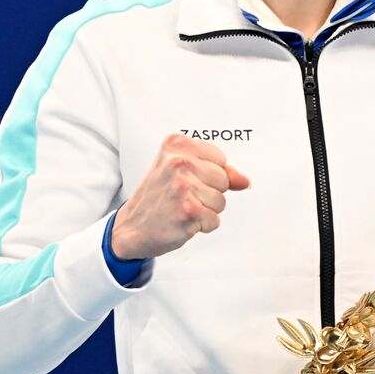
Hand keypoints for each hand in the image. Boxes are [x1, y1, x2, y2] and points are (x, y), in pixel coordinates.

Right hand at [111, 133, 249, 258]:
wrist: (130, 228)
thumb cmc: (157, 197)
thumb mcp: (182, 173)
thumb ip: (217, 171)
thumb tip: (244, 180)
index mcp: (176, 145)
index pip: (220, 159)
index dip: (208, 174)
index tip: (186, 179)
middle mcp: (178, 162)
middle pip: (224, 180)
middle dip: (209, 192)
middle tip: (181, 196)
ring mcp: (183, 186)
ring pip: (221, 201)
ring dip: (205, 210)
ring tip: (180, 208)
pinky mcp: (189, 211)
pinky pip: (215, 220)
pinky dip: (202, 225)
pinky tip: (181, 220)